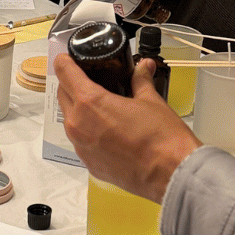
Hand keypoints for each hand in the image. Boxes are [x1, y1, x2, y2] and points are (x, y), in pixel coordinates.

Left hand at [55, 56, 200, 203]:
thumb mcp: (151, 100)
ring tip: (100, 107)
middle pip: (63, 95)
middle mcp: (78, 124)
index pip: (64, 72)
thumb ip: (140, 80)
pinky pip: (80, 141)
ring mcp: (81, 146)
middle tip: (87, 80)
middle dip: (71, 85)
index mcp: (90, 103)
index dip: (64, 62)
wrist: (172, 175)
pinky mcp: (88, 163)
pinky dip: (87, 132)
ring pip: (69, 119)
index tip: (67, 59)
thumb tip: (143, 67)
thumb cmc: (162, 139)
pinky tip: (107, 131)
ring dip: (77, 109)